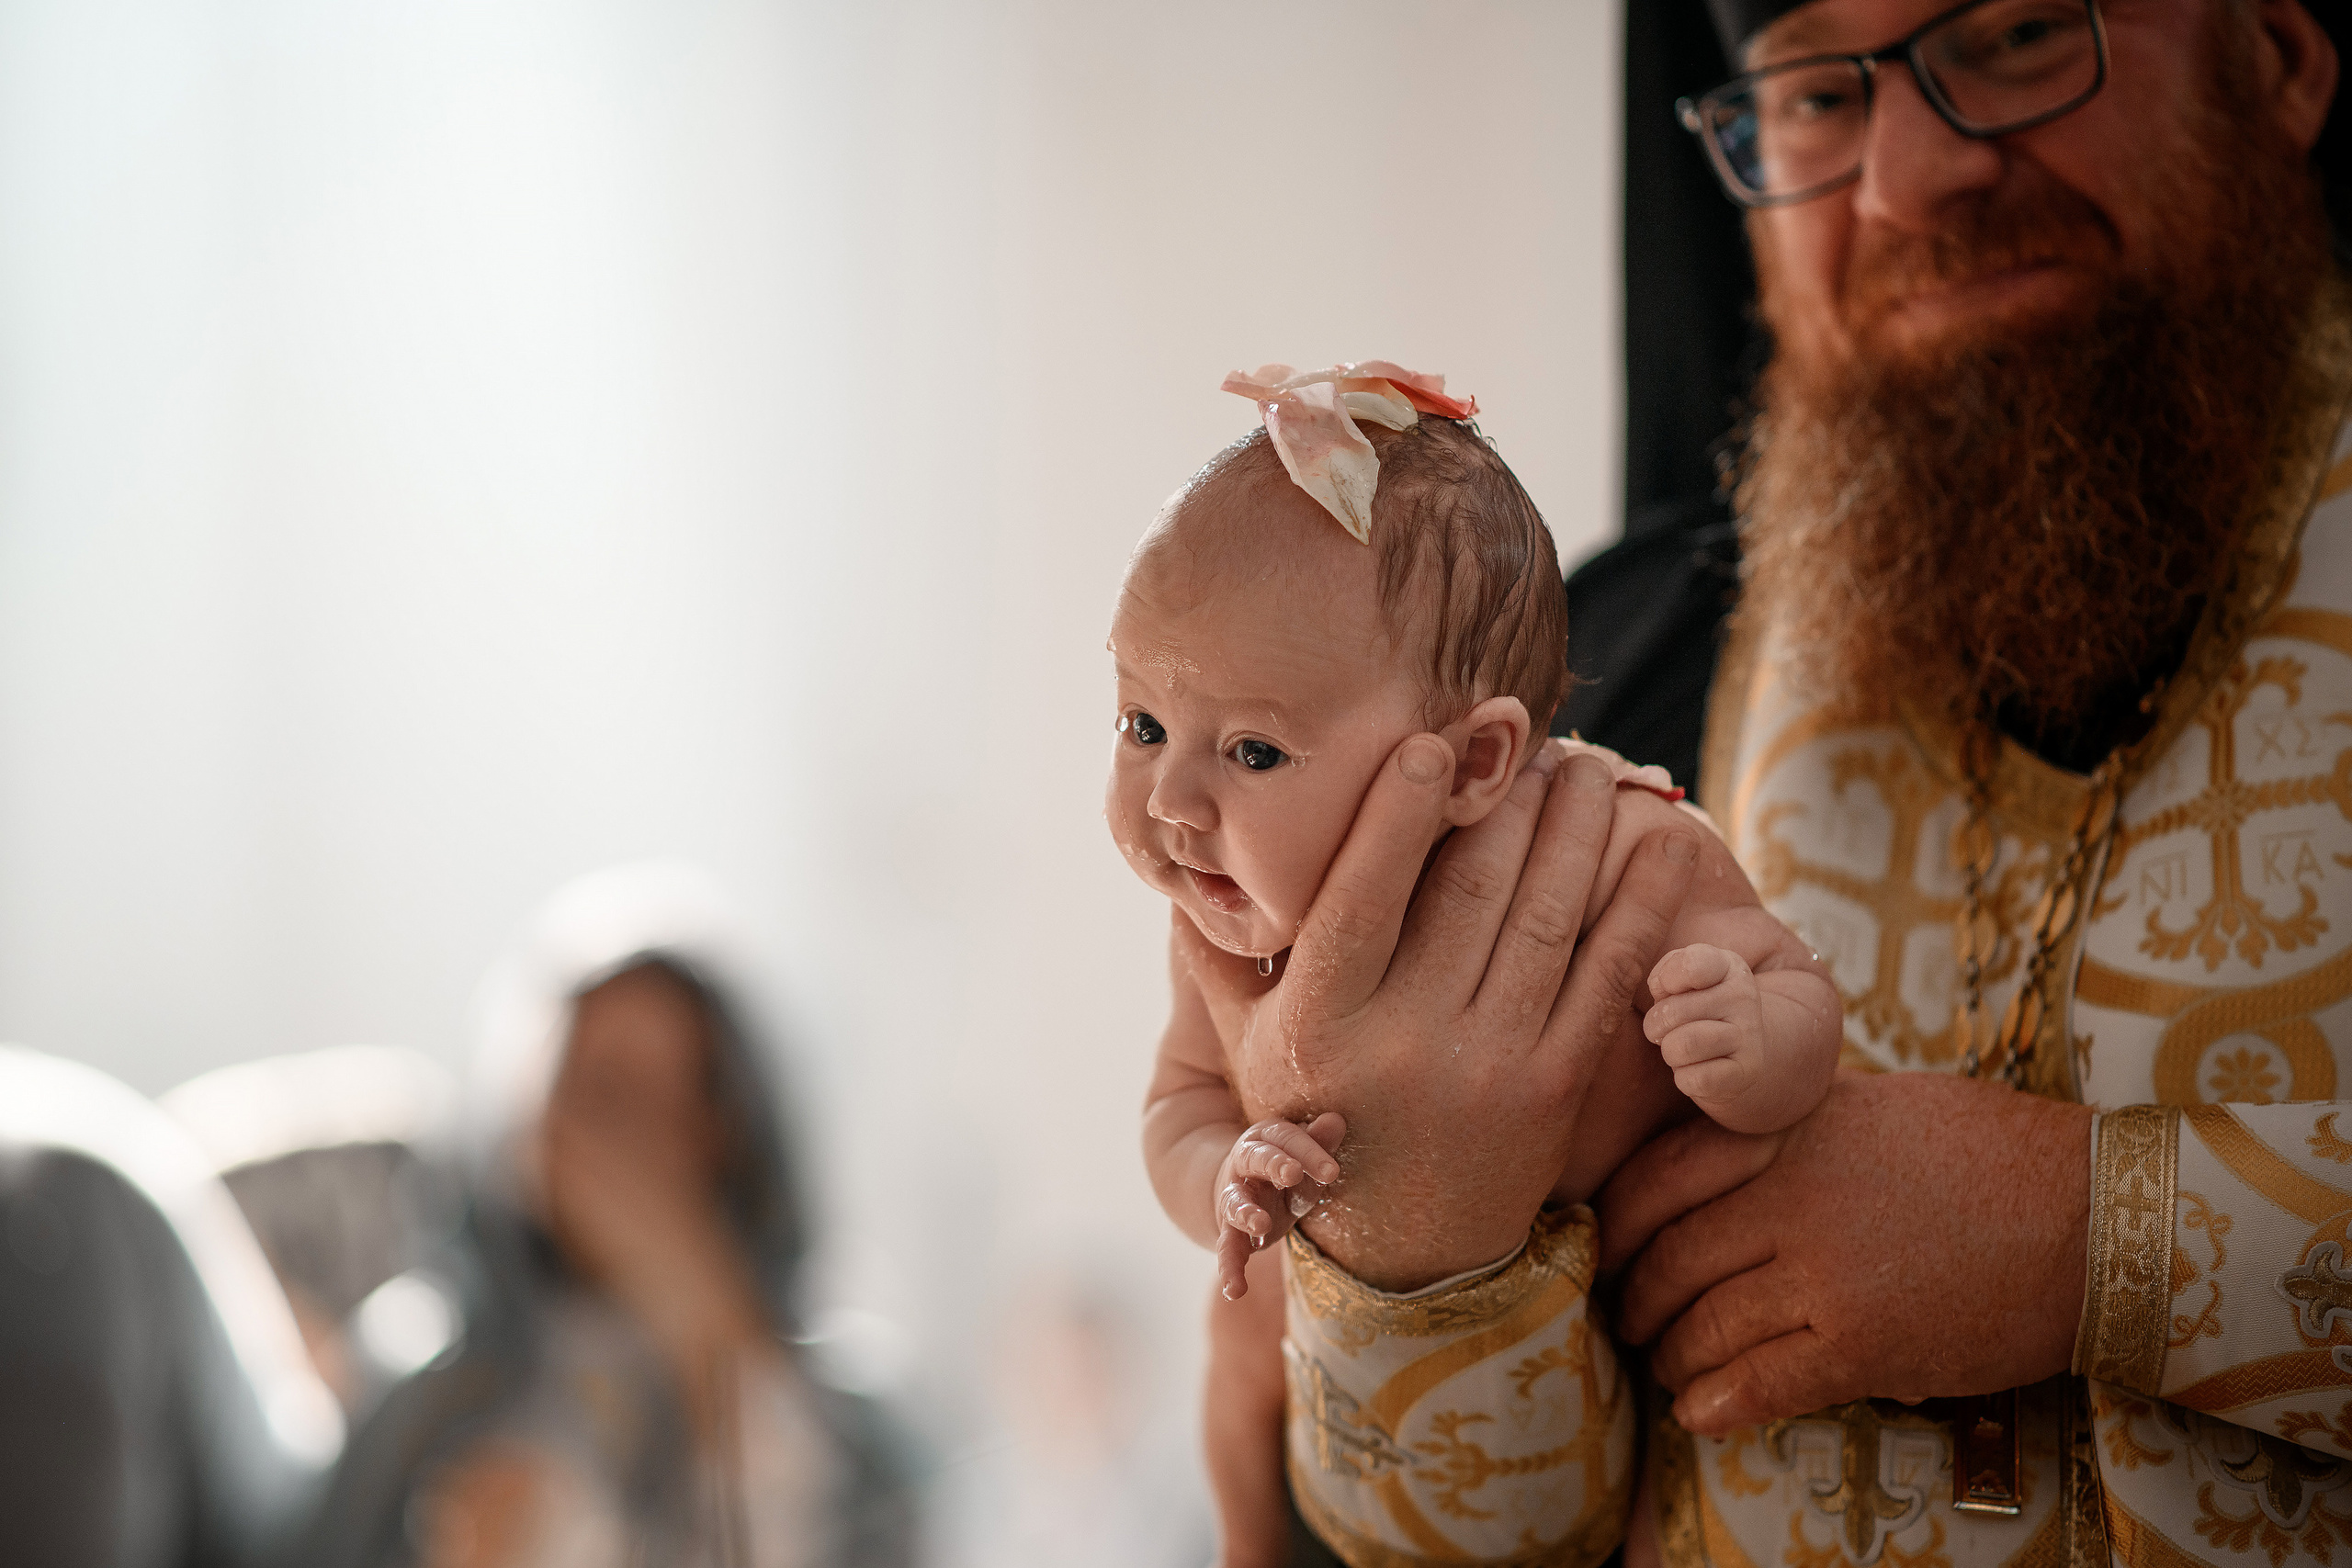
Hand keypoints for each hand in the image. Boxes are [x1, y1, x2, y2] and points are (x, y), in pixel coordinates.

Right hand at [1189, 736, 1699, 1290]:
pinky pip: (1606, 977)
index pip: (1362, 897)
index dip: (1398, 815)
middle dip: (1504, 798)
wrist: (1404, 1261)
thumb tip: (1182, 859)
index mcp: (1320, 1022)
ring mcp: (1487, 1067)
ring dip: (1575, 830)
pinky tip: (1666, 845)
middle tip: (1523, 735)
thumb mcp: (1247, 1047)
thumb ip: (1218, 955)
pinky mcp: (1555, 1088)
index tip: (1428, 744)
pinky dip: (1641, 904)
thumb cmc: (1316, 1124)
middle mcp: (1404, 1045)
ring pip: (1545, 918)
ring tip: (1587, 770)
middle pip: (1469, 891)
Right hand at [1214, 1113, 1345, 1299]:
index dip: (1310, 1152)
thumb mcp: (1302, 1159)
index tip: (1332, 1171)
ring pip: (1236, 1202)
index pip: (1288, 1139)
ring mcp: (1234, 1197)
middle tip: (1291, 1174)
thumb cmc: (1285, 1172)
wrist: (1239, 1189)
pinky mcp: (1230, 1231)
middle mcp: (1245, 1164)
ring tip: (1260, 1226)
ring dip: (1246, 1213)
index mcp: (1267, 1139)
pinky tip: (1235, 1291)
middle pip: (1257, 1159)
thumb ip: (1317, 1144)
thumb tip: (1336, 1120)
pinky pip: (1227, 1248)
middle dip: (1274, 1165)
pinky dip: (1229, 1269)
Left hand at [1598, 1072, 2092, 1433]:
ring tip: (1667, 1367)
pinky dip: (1718, 1401)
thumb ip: (1788, 1127)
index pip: (1658, 1178)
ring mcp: (1824, 1274)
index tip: (1609, 1246)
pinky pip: (1761, 1381)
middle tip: (1628, 1319)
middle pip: (1671, 1259)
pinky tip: (1699, 1412)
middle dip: (1636, 1299)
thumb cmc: (1986, 1149)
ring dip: (1674, 1357)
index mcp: (1784, 1132)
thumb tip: (1723, 1142)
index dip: (1620, 1224)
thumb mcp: (1868, 1103)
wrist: (2089, 1215)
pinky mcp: (1863, 1344)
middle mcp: (1790, 1198)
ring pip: (1706, 1326)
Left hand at [1643, 944, 1764, 1115]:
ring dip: (1670, 1053)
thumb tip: (1663, 989)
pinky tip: (1698, 1069)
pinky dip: (1685, 1079)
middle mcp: (1744, 996)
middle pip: (1671, 1012)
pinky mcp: (1747, 1071)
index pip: (1690, 965)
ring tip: (1683, 1048)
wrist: (1737, 1053)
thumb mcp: (1680, 981)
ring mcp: (1749, 1034)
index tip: (1670, 990)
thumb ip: (1666, 974)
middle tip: (1671, 1029)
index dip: (1665, 981)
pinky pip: (1693, 1079)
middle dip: (1656, 1026)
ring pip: (1681, 1046)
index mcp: (1727, 966)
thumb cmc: (1694, 1010)